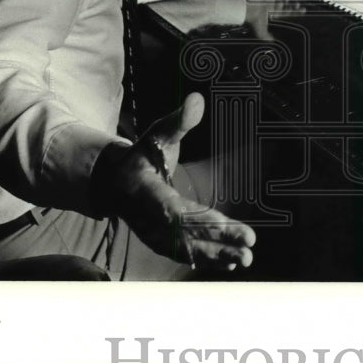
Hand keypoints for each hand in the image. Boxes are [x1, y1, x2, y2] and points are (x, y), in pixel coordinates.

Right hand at [92, 93, 255, 270]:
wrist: (114, 182)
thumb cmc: (141, 155)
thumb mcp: (156, 134)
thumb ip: (178, 120)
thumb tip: (197, 99)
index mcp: (144, 190)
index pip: (172, 209)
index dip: (199, 219)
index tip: (224, 223)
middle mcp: (147, 217)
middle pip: (185, 234)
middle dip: (217, 239)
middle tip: (248, 244)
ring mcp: (152, 233)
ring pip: (186, 249)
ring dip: (216, 255)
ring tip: (245, 258)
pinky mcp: (160, 242)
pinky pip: (185, 254)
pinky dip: (208, 259)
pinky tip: (232, 263)